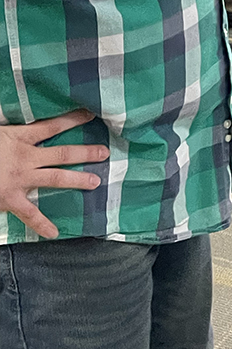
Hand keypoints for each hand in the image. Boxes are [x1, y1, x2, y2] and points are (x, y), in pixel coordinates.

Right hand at [0, 110, 107, 238]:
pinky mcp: (9, 198)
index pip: (51, 126)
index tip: (90, 115)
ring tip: (95, 182)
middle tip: (104, 153)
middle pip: (62, 153)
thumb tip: (26, 123)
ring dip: (77, 180)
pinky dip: (41, 224)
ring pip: (55, 178)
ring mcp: (19, 179)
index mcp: (17, 138)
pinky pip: (29, 213)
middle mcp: (24, 157)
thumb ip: (11, 131)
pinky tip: (53, 232)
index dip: (72, 120)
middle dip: (85, 152)